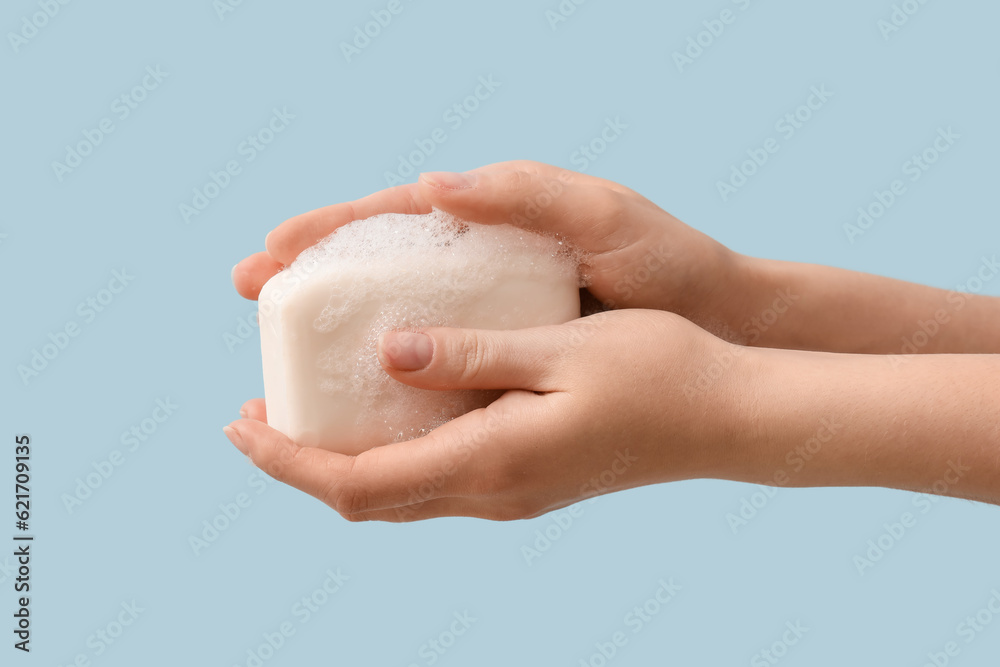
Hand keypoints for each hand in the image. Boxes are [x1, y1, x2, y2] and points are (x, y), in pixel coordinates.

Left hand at [222, 309, 751, 520]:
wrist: (727, 418)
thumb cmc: (658, 372)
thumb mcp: (560, 350)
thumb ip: (470, 353)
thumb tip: (386, 352)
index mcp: (490, 461)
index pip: (357, 482)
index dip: (288, 458)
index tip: (240, 420)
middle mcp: (491, 492)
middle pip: (367, 499)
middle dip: (300, 463)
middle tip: (255, 413)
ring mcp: (511, 494)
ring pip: (398, 495)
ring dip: (340, 461)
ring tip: (304, 412)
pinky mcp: (527, 481)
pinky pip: (434, 480)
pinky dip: (388, 454)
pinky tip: (385, 409)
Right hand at [231, 161, 748, 330]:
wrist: (717, 321)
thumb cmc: (668, 260)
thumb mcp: (603, 215)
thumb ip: (525, 195)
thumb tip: (429, 185)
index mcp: (492, 221)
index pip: (389, 220)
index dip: (326, 232)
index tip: (271, 252)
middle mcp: (481, 268)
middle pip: (377, 272)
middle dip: (311, 281)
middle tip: (254, 298)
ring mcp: (492, 316)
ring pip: (399, 324)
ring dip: (340, 339)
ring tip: (286, 361)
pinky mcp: (508, 357)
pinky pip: (438, 371)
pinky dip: (395, 381)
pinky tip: (362, 403)